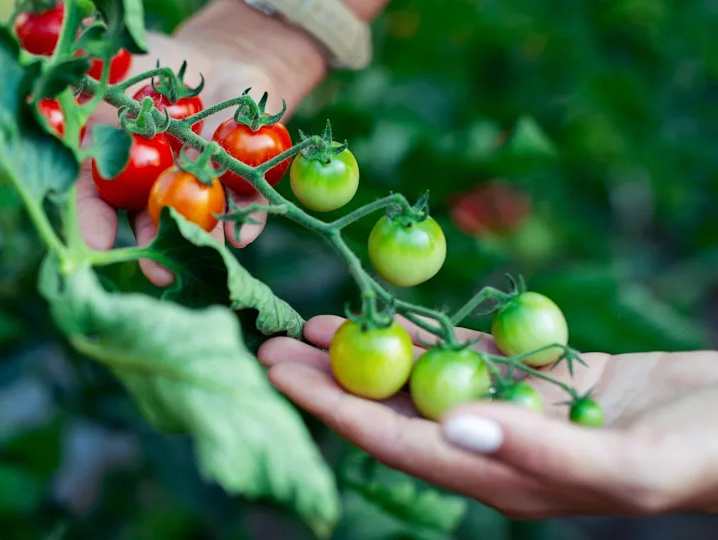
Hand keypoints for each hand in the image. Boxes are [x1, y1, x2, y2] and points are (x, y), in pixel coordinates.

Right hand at [0, 14, 312, 284]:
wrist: (207, 57)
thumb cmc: (136, 71)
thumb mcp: (77, 80)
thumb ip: (25, 113)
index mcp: (113, 174)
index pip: (93, 206)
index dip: (87, 225)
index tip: (84, 246)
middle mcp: (153, 191)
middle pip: (147, 227)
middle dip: (147, 250)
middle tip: (149, 273)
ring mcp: (200, 187)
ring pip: (197, 222)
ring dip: (197, 240)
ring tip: (198, 255)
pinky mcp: (245, 178)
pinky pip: (248, 204)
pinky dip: (248, 219)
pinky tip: (247, 235)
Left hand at [258, 314, 717, 518]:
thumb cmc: (704, 455)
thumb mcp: (626, 464)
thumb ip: (535, 453)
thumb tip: (447, 430)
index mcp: (500, 478)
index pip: (394, 441)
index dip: (331, 408)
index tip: (277, 375)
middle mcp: (495, 447)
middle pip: (393, 410)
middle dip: (331, 379)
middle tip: (272, 343)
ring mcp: (517, 410)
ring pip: (424, 377)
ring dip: (370, 351)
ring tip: (313, 324)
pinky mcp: (545, 376)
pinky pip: (471, 350)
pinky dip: (429, 331)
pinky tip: (392, 313)